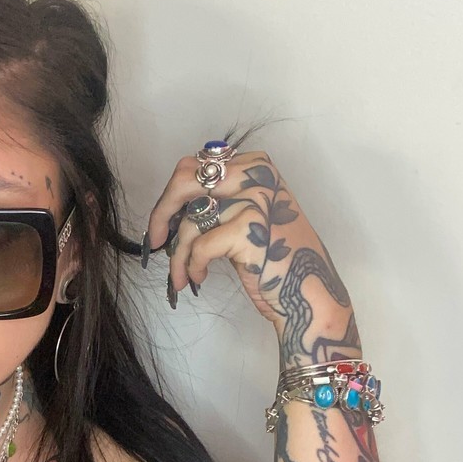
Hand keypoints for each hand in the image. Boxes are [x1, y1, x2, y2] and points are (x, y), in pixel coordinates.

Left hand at [145, 147, 354, 337]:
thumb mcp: (249, 217)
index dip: (172, 196)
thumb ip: (219, 202)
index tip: (163, 222)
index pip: (196, 167)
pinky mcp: (249, 229)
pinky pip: (199, 246)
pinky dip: (192, 266)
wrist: (308, 295)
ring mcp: (255, 200)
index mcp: (257, 166)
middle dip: (162, 213)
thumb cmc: (276, 261)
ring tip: (181, 276)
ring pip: (189, 221)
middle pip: (186, 181)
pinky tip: (199, 278)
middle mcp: (257, 176)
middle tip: (154, 241)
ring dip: (178, 255)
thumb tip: (171, 209)